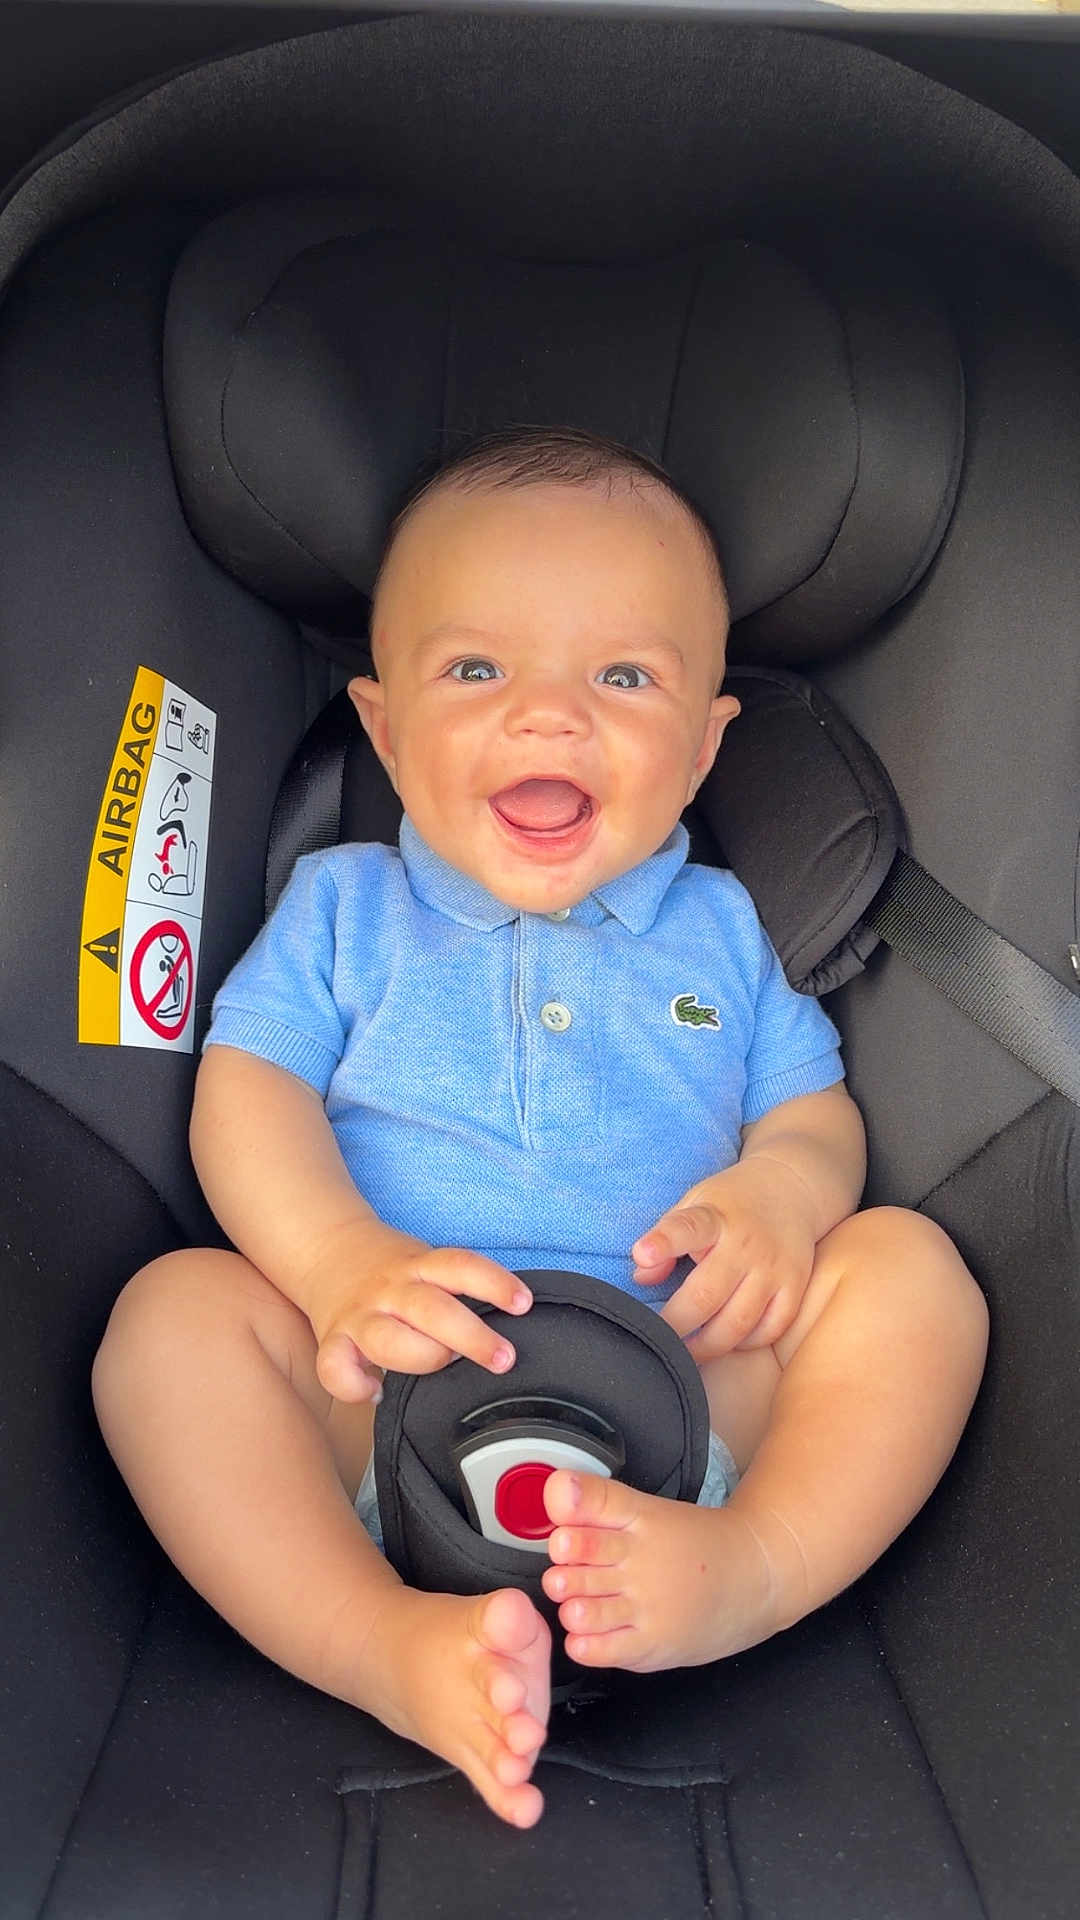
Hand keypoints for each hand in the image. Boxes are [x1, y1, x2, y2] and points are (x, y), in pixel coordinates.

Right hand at [301, 1222, 532, 1401]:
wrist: (327, 1246)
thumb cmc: (391, 1268)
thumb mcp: (426, 1263)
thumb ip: (454, 1291)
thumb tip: (501, 1335)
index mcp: (419, 1266)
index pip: (461, 1266)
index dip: (494, 1284)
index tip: (523, 1304)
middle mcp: (392, 1289)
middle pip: (433, 1311)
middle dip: (472, 1338)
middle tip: (503, 1358)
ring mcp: (361, 1314)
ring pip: (389, 1340)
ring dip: (423, 1359)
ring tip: (443, 1366)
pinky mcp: (333, 1338)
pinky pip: (334, 1367)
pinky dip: (354, 1385)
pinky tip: (375, 1392)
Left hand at [630, 1161, 818, 1358]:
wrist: (792, 1188)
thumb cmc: (731, 1203)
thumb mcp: (695, 1203)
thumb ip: (667, 1238)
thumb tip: (641, 1276)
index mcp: (714, 1217)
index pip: (688, 1228)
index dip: (663, 1242)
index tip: (642, 1254)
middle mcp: (746, 1244)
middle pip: (706, 1296)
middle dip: (675, 1325)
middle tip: (654, 1342)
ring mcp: (773, 1268)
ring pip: (738, 1324)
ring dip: (707, 1347)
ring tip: (686, 1355)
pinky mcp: (795, 1286)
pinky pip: (770, 1330)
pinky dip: (746, 1344)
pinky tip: (728, 1341)